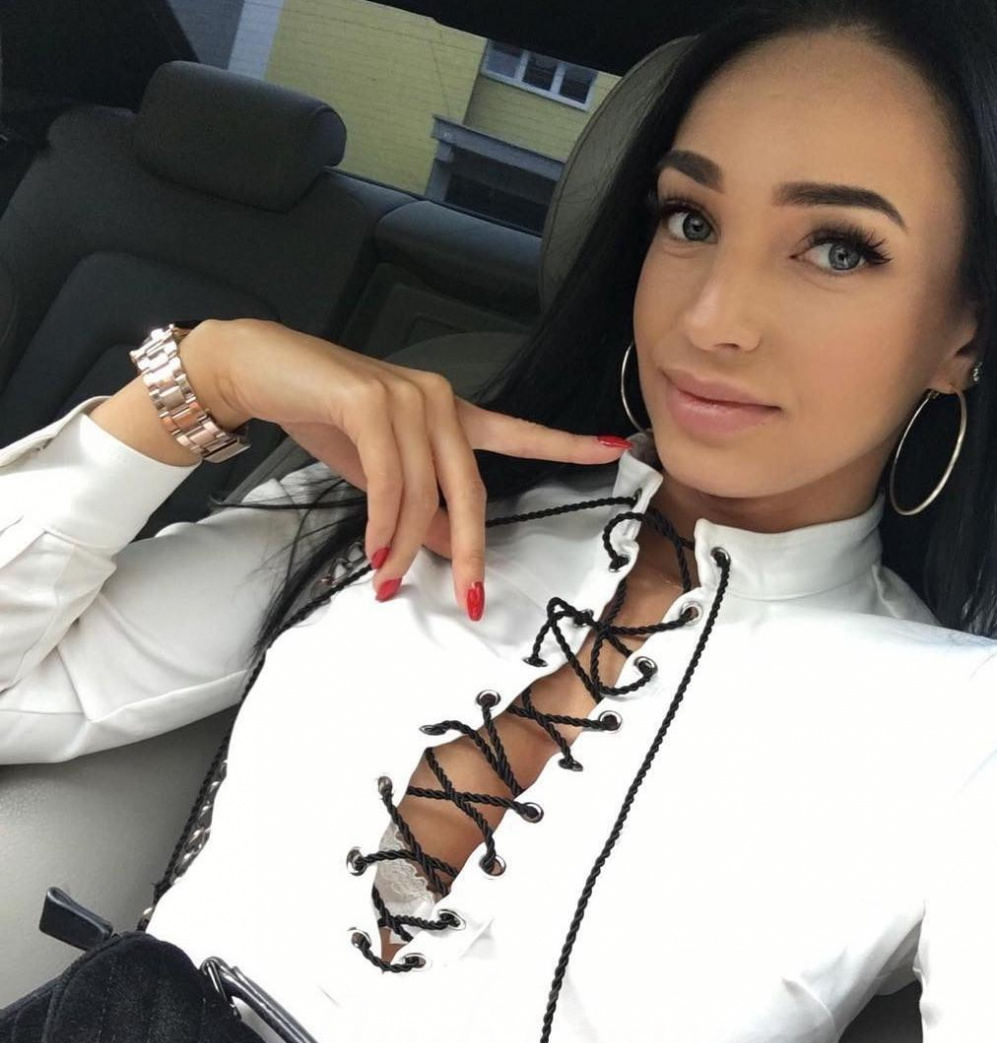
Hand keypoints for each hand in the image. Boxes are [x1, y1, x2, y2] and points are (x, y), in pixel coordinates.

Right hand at [185, 318, 631, 617]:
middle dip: (471, 552)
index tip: (616, 450)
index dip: (567, 444)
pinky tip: (371, 551)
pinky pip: (390, 482)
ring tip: (384, 580)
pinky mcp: (372, 402)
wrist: (261, 369)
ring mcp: (409, 397)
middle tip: (470, 600)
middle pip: (473, 490)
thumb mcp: (379, 472)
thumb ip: (417, 506)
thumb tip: (443, 548)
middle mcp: (440, 400)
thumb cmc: (322, 415)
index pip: (517, 432)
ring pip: (423, 495)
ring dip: (403, 548)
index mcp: (451, 413)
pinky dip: (382, 524)